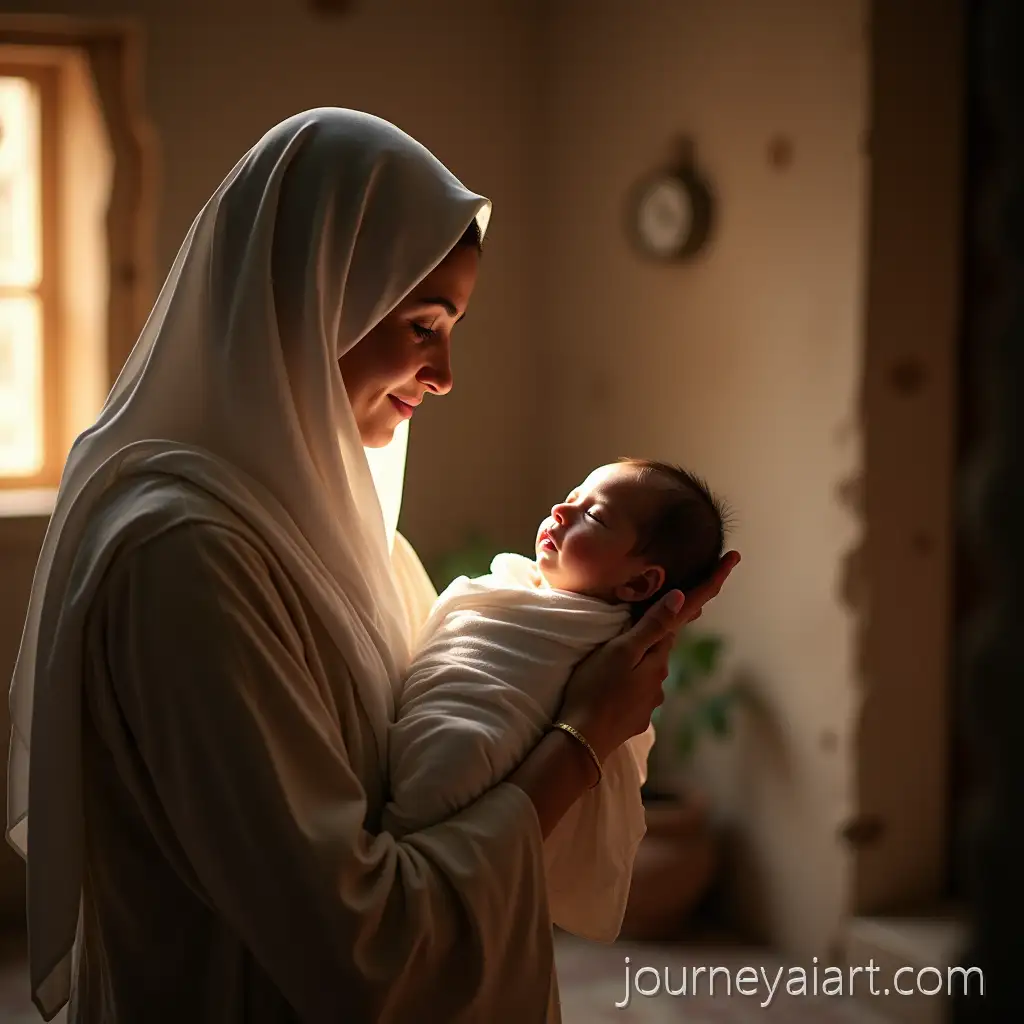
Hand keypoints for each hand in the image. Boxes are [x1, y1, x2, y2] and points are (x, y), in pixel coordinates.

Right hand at [557, 550, 740, 761]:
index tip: (734, 558)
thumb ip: (649, 627)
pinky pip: (635, 687)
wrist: (581, 742)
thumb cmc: (594, 691)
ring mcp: (648, 698)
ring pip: (648, 665)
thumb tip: (680, 597)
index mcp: (658, 656)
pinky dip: (627, 679)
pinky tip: (610, 682)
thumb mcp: (619, 652)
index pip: (686, 612)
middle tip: (663, 600)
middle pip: (664, 639)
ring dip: (639, 655)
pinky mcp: (635, 715)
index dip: (711, 583)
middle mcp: (659, 677)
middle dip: (663, 622)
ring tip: (614, 652)